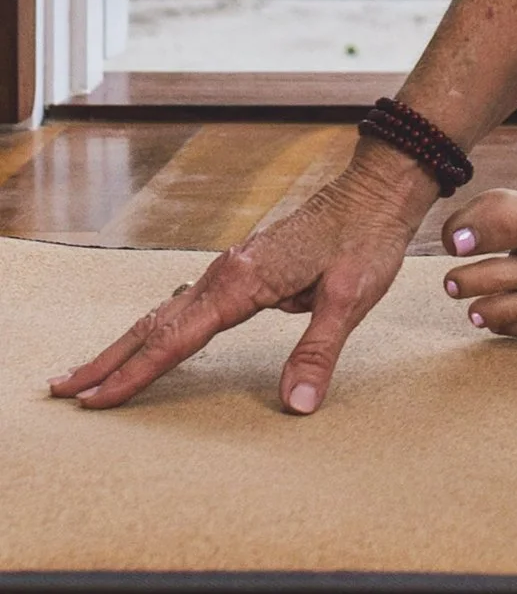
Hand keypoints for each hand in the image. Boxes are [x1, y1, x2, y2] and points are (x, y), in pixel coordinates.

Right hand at [48, 142, 438, 415]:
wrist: (377, 189)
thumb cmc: (366, 239)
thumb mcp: (350, 298)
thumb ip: (319, 351)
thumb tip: (297, 404)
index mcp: (242, 281)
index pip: (177, 340)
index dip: (136, 375)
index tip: (96, 401)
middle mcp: (225, 273)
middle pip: (154, 325)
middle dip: (108, 360)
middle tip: (63, 389)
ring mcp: (231, 269)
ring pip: (166, 313)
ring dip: (126, 345)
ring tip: (89, 373)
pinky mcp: (243, 269)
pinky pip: (187, 306)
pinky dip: (157, 329)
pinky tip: (148, 341)